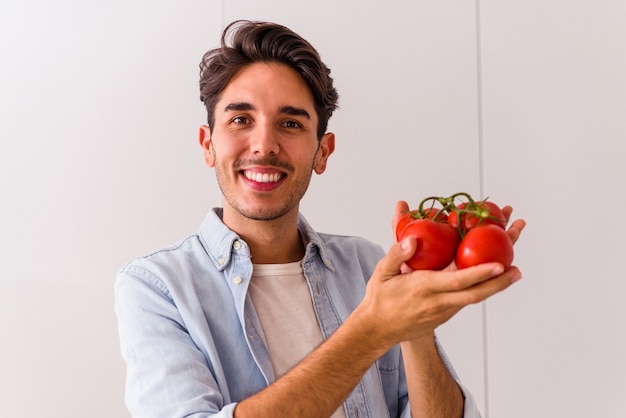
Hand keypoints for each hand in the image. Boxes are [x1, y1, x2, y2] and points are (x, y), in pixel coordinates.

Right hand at [359, 237, 520, 345]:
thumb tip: (412, 239)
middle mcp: (437, 302)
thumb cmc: (379, 298)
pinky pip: (466, 300)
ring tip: (514, 271)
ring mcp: (443, 311)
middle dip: (499, 282)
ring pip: (474, 298)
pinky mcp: (444, 314)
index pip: (456, 281)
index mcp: (423, 288)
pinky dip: (481, 288)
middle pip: (475, 294)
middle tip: (518, 270)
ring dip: (495, 285)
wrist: (378, 329)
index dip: (479, 273)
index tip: (499, 264)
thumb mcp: (382, 272)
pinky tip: (491, 278)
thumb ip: (396, 254)